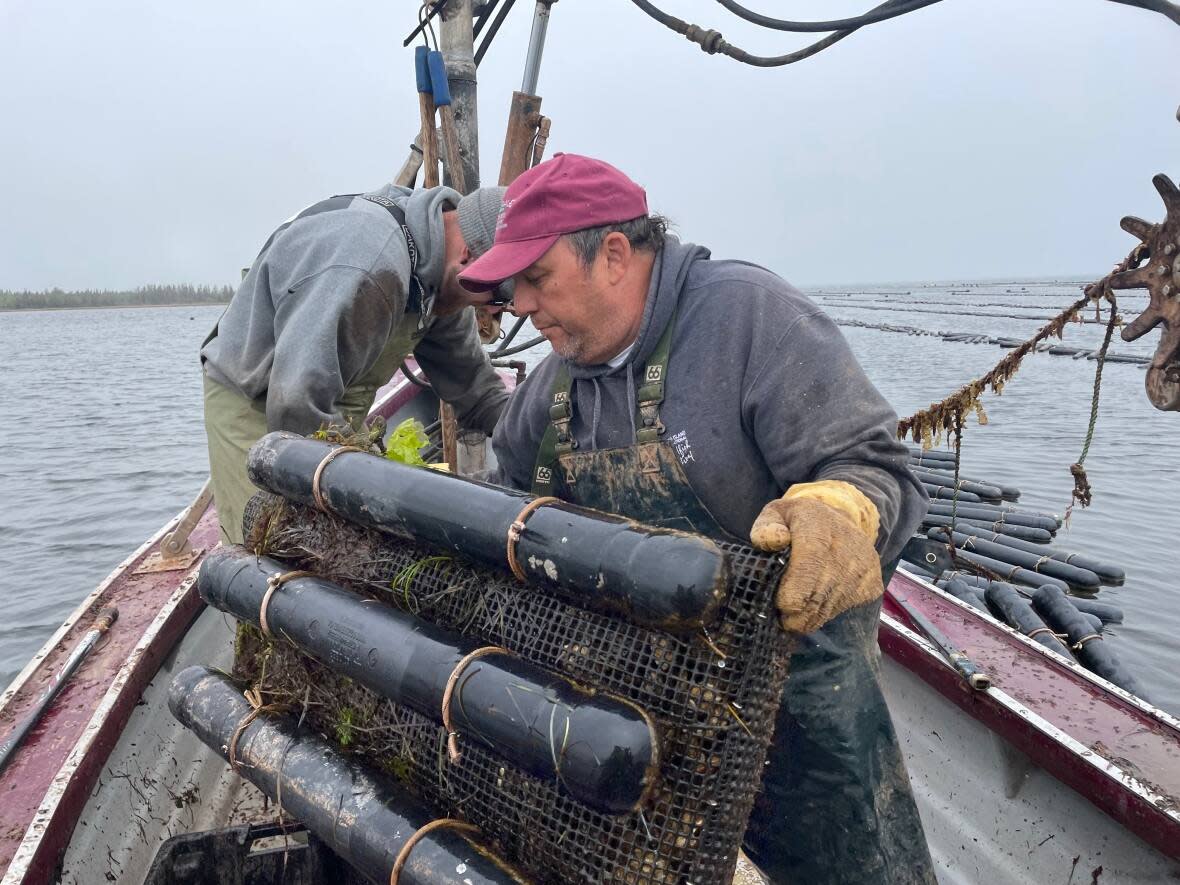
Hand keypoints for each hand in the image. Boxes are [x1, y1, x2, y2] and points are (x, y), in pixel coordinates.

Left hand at [750, 480, 883, 634]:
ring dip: (808, 615)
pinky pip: (843, 609)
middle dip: (793, 614)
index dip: (787, 597)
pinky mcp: (873, 584)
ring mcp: (863, 568)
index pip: (806, 573)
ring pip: (829, 609)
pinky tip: (816, 600)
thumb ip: (765, 528)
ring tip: (795, 610)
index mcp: (818, 527)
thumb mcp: (777, 513)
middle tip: (781, 614)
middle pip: (816, 597)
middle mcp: (846, 547)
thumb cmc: (799, 522)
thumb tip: (774, 541)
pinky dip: (825, 612)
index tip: (777, 603)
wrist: (841, 520)